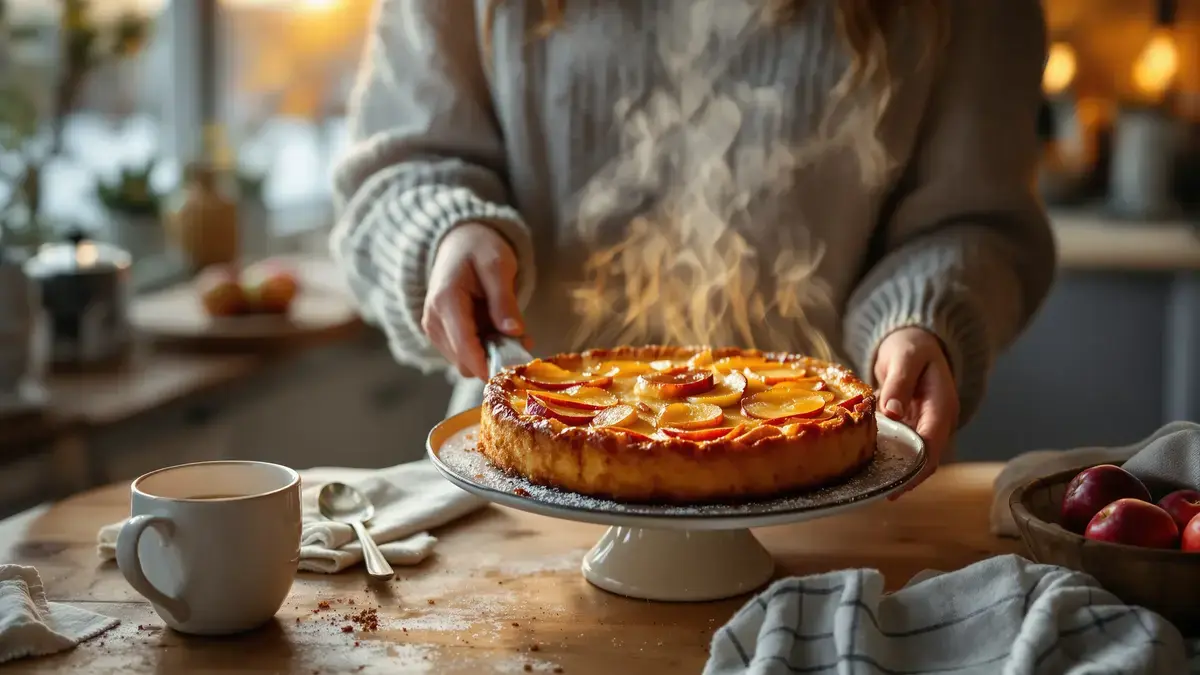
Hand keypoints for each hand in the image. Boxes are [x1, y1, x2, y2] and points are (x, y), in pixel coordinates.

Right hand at [423, 223, 527, 379]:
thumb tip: (514, 333)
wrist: (459, 242)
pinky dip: (485, 349)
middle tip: (523, 341)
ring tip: (512, 331)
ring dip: (492, 354)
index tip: (514, 370)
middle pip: (464, 361)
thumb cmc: (479, 249)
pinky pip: (465, 355)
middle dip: (495, 358)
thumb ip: (504, 300)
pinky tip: (499, 331)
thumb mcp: (498, 266)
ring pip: (465, 362)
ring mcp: (435, 330)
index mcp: (445, 301)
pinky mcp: (441, 335)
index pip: (464, 346)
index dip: (488, 365)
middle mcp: (433, 320)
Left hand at [873, 327, 958, 498]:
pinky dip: (890, 455)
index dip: (917, 468)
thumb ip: (899, 383)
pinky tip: (868, 465)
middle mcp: (938, 420)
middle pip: (926, 458)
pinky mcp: (912, 424)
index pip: (933, 445)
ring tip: (871, 486)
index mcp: (942, 406)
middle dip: (906, 477)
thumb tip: (892, 412)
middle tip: (878, 493)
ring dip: (897, 469)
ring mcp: (926, 424)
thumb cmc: (912, 346)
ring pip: (914, 455)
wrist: (915, 340)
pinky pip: (903, 445)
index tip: (898, 485)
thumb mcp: (905, 358)